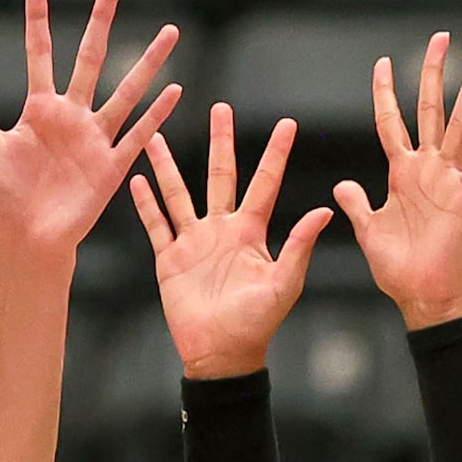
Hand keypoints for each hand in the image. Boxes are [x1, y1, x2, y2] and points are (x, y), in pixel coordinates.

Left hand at [0, 0, 181, 263]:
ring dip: (147, 63)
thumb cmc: (5, 197)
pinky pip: (137, 136)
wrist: (26, 239)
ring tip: (169, 33)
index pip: (40, 55)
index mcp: (40, 110)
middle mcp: (71, 117)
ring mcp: (94, 139)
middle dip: (100, 23)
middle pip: (89, 59)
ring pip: (125, 92)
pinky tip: (175, 91)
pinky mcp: (110, 166)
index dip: (38, 21)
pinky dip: (156, 115)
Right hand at [130, 104, 334, 380]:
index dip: (276, 154)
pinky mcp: (170, 259)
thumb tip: (324, 210)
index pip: (265, 183)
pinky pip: (156, 225)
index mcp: (251, 232)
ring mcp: (193, 242)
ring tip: (159, 136)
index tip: (288, 123)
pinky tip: (136, 181)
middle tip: (222, 108)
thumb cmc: (257, 323)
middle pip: (220, 175)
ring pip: (180, 194)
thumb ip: (299, 245)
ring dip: (169, 166)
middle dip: (222, 142)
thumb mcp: (284, 283)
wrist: (221, 353)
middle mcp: (221, 229)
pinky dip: (146, 204)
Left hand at [334, 32, 461, 332]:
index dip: (386, 93)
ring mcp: (448, 178)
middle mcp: (426, 167)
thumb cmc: (397, 266)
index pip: (391, 122)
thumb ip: (355, 203)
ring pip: (460, 124)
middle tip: (440, 37)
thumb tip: (341, 184)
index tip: (382, 63)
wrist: (419, 294)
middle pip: (430, 109)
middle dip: (433, 74)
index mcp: (401, 172)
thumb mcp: (367, 229)